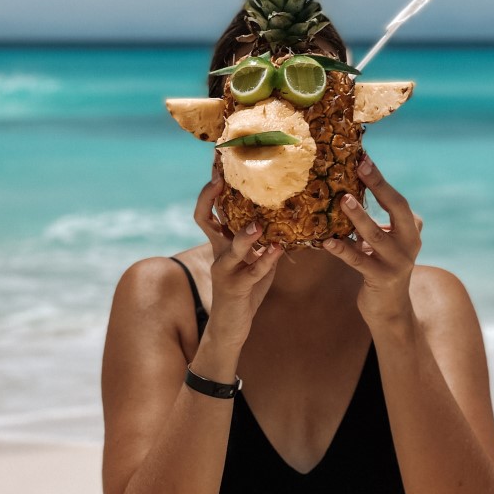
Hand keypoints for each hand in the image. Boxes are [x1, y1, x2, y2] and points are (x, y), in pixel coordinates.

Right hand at [194, 169, 281, 346]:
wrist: (231, 327)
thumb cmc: (245, 289)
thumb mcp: (257, 260)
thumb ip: (267, 240)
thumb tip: (289, 216)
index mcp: (220, 242)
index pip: (208, 210)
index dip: (210, 189)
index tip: (218, 166)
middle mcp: (217, 252)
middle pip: (205, 219)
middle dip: (211, 197)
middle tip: (221, 178)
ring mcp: (223, 270)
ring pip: (229, 248)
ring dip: (244, 236)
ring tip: (259, 224)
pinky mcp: (234, 289)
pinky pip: (251, 272)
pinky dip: (266, 261)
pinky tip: (279, 250)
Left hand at [322, 157, 421, 329]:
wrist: (390, 309)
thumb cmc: (382, 266)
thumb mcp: (387, 241)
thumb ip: (378, 220)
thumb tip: (348, 189)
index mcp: (410, 230)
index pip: (397, 200)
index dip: (380, 180)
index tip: (364, 160)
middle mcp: (410, 243)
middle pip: (397, 209)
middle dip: (378, 186)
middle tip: (359, 168)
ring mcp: (397, 262)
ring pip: (375, 235)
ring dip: (358, 216)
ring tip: (342, 200)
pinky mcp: (381, 278)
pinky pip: (358, 260)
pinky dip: (342, 249)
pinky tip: (327, 241)